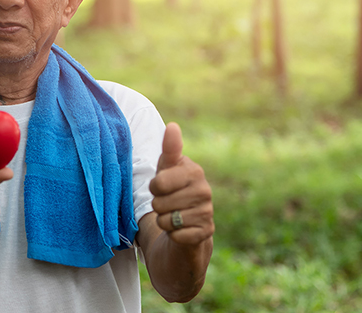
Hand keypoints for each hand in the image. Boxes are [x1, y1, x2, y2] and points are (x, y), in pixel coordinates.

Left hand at [149, 123, 213, 245]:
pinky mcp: (206, 233)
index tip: (162, 186)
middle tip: (169, 203)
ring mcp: (207, 212)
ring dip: (164, 221)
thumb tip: (172, 126)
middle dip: (158, 206)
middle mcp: (205, 191)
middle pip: (160, 204)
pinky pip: (176, 236)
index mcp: (195, 171)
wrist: (186, 223)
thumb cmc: (173, 190)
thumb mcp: (168, 168)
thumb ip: (169, 149)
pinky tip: (182, 229)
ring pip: (166, 221)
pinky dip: (173, 235)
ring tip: (174, 215)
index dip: (154, 188)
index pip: (159, 183)